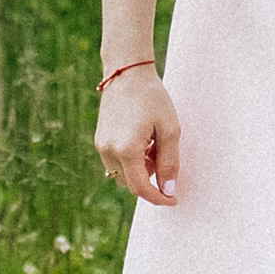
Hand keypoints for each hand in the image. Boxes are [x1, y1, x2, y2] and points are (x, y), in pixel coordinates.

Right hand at [96, 66, 181, 205]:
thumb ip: (169, 162)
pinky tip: (142, 139)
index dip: (159, 198)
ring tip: (153, 143)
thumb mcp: (170, 130)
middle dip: (150, 178)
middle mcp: (109, 151)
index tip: (174, 199)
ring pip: (122, 175)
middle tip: (163, 154)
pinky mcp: (100, 140)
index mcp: (127, 150)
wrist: (127, 74)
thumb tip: (168, 190)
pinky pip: (116, 162)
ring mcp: (101, 146)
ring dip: (140, 170)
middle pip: (131, 184)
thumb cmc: (152, 98)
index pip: (141, 189)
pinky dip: (131, 160)